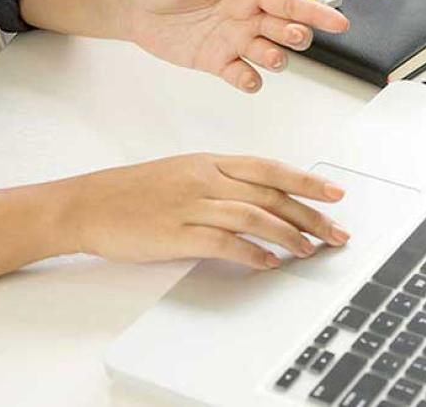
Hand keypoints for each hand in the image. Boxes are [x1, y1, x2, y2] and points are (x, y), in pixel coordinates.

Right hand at [62, 154, 348, 268]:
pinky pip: (223, 242)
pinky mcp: (176, 233)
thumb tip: (265, 200)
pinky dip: (251, 253)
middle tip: (336, 232)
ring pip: (254, 216)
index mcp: (211, 163)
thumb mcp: (186, 173)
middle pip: (271, 195)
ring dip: (288, 235)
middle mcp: (207, 180)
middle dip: (311, 215)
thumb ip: (224, 183)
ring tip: (309, 250)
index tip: (336, 194)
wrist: (88, 203)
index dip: (307, 181)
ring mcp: (191, 205)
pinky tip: (268, 262)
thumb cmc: (136, 191)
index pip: (271, 169)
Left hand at [118, 0, 349, 92]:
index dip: (315, 11)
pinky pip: (242, 75)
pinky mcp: (218, 63)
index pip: (288, 0)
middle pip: (287, 28)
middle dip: (299, 35)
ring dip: (277, 57)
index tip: (338, 21)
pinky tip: (249, 79)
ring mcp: (235, 41)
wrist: (132, 7)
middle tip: (296, 37)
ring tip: (272, 57)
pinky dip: (250, 80)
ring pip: (270, 53)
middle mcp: (248, 17)